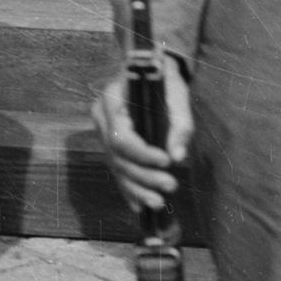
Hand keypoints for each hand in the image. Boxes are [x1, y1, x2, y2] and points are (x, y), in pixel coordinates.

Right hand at [91, 60, 193, 212]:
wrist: (152, 73)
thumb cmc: (165, 83)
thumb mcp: (177, 99)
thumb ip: (178, 126)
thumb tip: (177, 157)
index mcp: (111, 100)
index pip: (120, 135)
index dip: (142, 154)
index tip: (167, 161)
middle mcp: (101, 118)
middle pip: (117, 156)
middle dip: (143, 175)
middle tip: (171, 185)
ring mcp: (103, 133)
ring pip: (116, 167)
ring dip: (137, 188)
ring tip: (159, 203)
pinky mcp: (111, 146)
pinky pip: (117, 171)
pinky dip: (129, 190)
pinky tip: (140, 207)